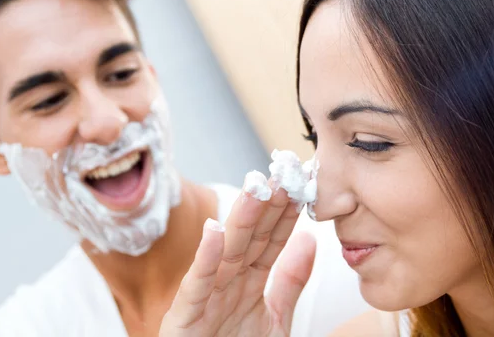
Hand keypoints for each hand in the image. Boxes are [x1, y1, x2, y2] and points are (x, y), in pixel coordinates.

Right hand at [160, 180, 316, 336]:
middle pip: (249, 238)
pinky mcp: (184, 318)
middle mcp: (228, 283)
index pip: (270, 240)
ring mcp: (205, 298)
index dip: (286, 214)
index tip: (301, 185)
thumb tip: (309, 240)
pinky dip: (205, 259)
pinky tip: (215, 232)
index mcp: (249, 282)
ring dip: (240, 220)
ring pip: (225, 254)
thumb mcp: (275, 320)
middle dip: (266, 206)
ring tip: (255, 189)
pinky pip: (197, 286)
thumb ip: (290, 281)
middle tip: (282, 174)